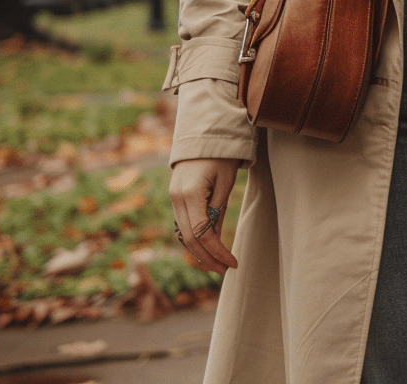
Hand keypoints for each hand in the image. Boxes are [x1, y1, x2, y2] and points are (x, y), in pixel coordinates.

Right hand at [170, 158, 241, 272]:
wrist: (204, 135)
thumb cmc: (220, 156)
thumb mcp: (226, 182)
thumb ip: (218, 210)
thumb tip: (216, 239)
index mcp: (190, 193)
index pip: (202, 233)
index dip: (217, 251)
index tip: (233, 263)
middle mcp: (176, 198)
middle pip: (189, 239)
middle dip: (207, 258)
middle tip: (225, 270)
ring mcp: (173, 198)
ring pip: (183, 234)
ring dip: (199, 252)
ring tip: (217, 265)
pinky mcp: (175, 198)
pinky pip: (183, 225)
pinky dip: (194, 239)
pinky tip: (207, 249)